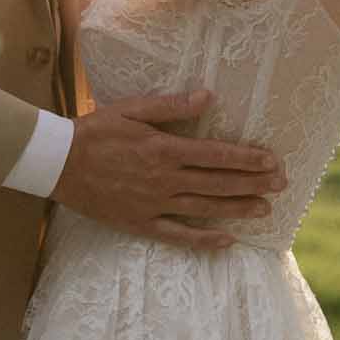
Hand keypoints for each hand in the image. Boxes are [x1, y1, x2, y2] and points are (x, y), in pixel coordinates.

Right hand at [52, 91, 287, 252]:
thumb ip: (171, 105)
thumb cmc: (95, 130)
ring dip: (238, 210)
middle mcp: (164, 179)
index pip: (217, 155)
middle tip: (282, 186)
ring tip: (265, 210)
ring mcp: (154, 204)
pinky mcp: (141, 223)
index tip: (273, 161)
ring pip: (205, 209)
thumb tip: (208, 98)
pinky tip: (227, 242)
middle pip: (218, 183)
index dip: (248, 159)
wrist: (58, 162)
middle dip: (253, 184)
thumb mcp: (132, 109)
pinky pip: (178, 236)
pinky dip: (204, 241)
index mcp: (164, 148)